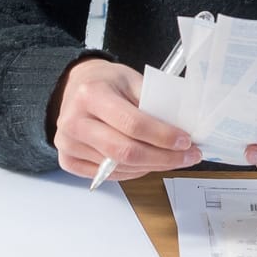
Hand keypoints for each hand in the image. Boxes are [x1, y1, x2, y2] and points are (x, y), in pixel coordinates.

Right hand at [53, 58, 202, 181]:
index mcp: (91, 95)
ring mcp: (68, 144)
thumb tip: (183, 127)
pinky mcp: (68, 160)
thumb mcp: (132, 80)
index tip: (186, 140)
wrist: (75, 87)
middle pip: (125, 152)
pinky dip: (133, 172)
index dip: (162, 136)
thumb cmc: (107, 83)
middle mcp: (75, 121)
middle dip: (163, 158)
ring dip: (152, 166)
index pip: (132, 123)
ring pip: (119, 168)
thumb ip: (154, 102)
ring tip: (172, 158)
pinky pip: (109, 176)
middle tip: (188, 156)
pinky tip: (147, 162)